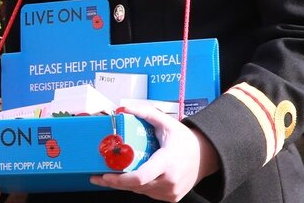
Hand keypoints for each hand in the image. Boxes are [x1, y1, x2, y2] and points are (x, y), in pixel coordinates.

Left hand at [90, 106, 219, 200]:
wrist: (206, 157)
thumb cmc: (186, 140)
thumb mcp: (167, 123)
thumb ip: (146, 113)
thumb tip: (124, 108)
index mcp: (167, 162)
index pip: (141, 177)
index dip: (120, 179)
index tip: (105, 174)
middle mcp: (170, 181)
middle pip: (136, 186)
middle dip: (115, 182)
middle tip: (97, 176)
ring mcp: (171, 192)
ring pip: (141, 191)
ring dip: (125, 185)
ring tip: (110, 176)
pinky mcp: (172, 197)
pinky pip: (149, 193)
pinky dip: (138, 187)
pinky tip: (129, 178)